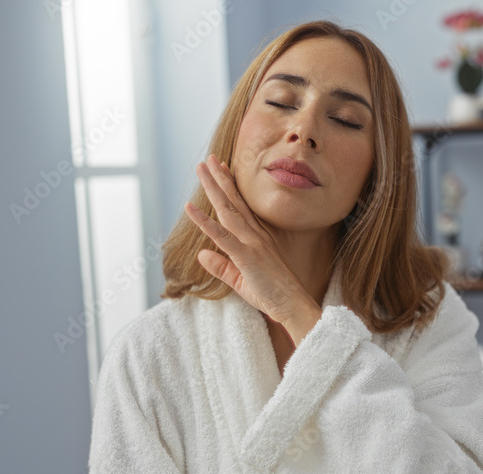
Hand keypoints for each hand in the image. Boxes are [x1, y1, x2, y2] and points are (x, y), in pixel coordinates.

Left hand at [184, 154, 320, 340]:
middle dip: (220, 178)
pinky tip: (189, 208)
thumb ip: (221, 266)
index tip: (220, 170)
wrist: (292, 305)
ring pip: (227, 209)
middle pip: (233, 201)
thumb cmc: (271, 294)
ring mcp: (250, 243)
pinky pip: (221, 235)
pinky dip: (204, 221)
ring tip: (202, 168)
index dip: (229, 187)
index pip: (240, 207)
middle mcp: (254, 235)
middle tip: (208, 159)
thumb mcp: (240, 280)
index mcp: (256, 238)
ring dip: (213, 187)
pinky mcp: (245, 256)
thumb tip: (201, 254)